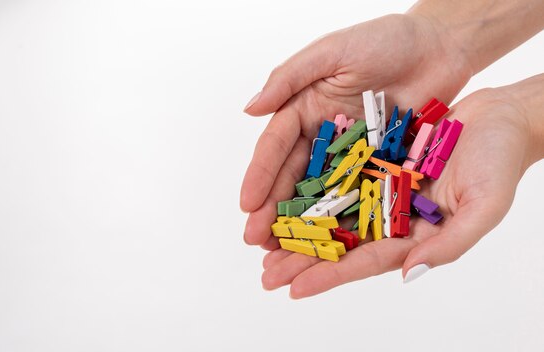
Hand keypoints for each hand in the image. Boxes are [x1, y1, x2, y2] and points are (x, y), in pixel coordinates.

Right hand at [241, 14, 472, 248]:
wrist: (440, 46)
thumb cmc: (385, 39)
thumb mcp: (333, 51)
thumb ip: (290, 78)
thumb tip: (250, 109)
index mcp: (303, 108)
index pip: (275, 147)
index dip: (260, 177)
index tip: (246, 206)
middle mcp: (320, 135)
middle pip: (292, 178)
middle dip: (272, 210)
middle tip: (257, 242)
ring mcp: (348, 154)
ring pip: (320, 193)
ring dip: (301, 223)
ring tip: (283, 252)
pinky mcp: (377, 165)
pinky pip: (357, 195)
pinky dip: (342, 219)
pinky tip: (329, 244)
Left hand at [261, 87, 534, 297]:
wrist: (502, 117)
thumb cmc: (501, 162)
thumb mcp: (483, 206)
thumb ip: (449, 244)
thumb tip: (407, 274)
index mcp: (413, 236)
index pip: (364, 261)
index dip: (329, 276)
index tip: (293, 289)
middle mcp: (391, 217)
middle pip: (340, 244)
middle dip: (302, 260)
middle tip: (266, 275)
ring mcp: (380, 190)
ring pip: (332, 214)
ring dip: (299, 229)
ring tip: (263, 244)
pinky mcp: (374, 162)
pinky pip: (337, 177)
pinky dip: (313, 190)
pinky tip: (285, 198)